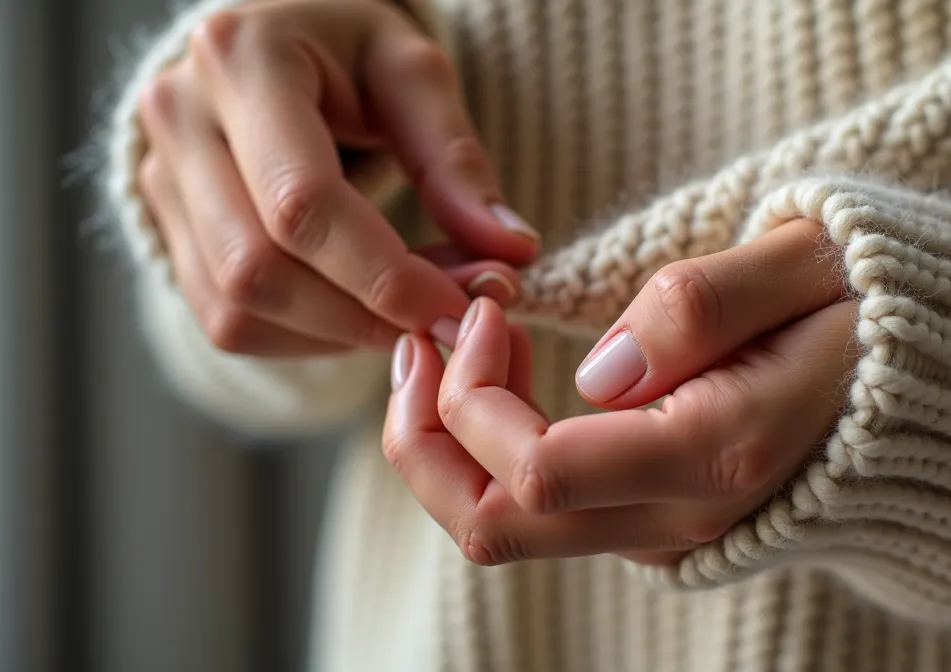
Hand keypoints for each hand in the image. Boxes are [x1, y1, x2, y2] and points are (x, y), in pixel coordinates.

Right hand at [134, 0, 537, 356]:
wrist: (279, 49)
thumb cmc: (352, 55)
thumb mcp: (415, 75)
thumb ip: (457, 160)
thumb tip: (511, 249)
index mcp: (242, 58)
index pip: (303, 202)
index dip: (385, 275)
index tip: (460, 309)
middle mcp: (179, 117)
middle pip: (259, 267)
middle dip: (364, 315)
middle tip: (447, 321)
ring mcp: (158, 177)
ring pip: (236, 306)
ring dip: (337, 334)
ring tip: (410, 312)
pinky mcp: (165, 228)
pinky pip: (226, 320)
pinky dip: (304, 338)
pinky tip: (359, 312)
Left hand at [383, 218, 856, 565]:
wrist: (923, 382)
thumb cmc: (865, 307)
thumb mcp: (804, 266)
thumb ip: (701, 308)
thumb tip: (598, 369)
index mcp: (715, 455)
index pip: (536, 469)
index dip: (472, 393)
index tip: (486, 303)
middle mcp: (682, 515)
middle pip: (495, 527)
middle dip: (423, 437)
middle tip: (419, 337)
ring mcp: (666, 528)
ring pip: (507, 526)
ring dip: (449, 440)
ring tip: (453, 340)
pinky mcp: (654, 516)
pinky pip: (542, 507)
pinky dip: (490, 447)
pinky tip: (504, 370)